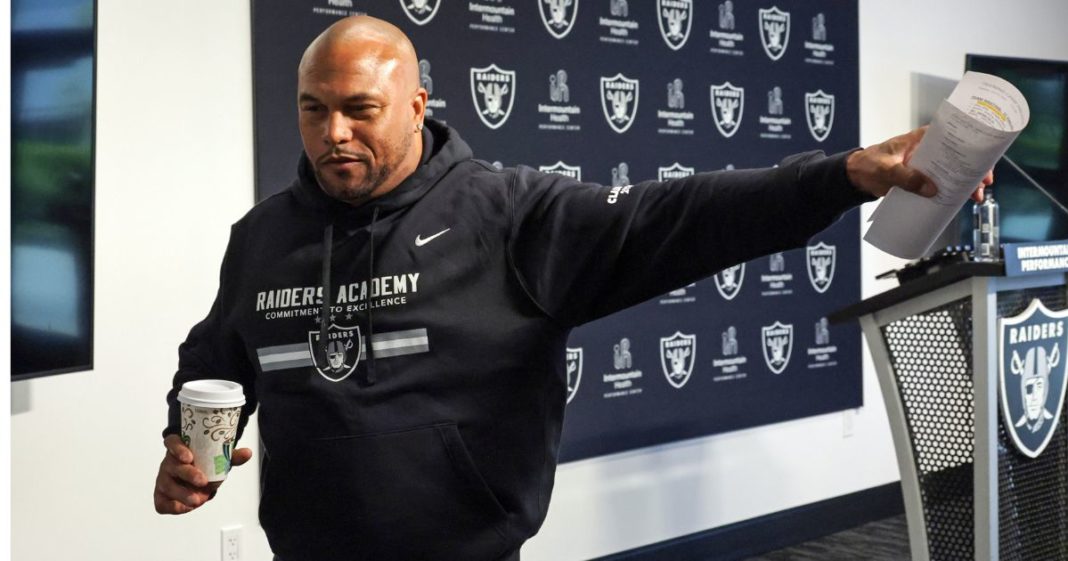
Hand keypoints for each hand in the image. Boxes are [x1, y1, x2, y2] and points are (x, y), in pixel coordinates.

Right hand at [153, 434, 252, 514]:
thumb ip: (231, 456)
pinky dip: (174, 507)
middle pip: (172, 466)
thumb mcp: (217, 458)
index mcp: (179, 447)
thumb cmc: (203, 463)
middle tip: (203, 482)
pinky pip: (162, 503)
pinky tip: (187, 507)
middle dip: (188, 474)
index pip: (172, 442)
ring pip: (167, 486)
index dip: (178, 448)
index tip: (189, 457)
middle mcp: (169, 462)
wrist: (195, 478)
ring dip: (182, 494)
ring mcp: (163, 479)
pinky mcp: (162, 495)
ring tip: (198, 500)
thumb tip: (248, 453)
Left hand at [846, 126, 993, 201]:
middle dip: (973, 168)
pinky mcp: (921, 178)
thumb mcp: (886, 170)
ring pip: (951, 171)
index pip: (952, 135)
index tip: (983, 158)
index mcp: (921, 139)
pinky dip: (950, 191)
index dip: (971, 145)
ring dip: (964, 182)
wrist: (855, 177)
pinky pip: (940, 183)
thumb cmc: (868, 164)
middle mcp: (927, 150)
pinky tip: (960, 200)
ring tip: (976, 195)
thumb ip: (906, 178)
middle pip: (957, 156)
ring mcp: (925, 165)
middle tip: (984, 182)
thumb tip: (931, 189)